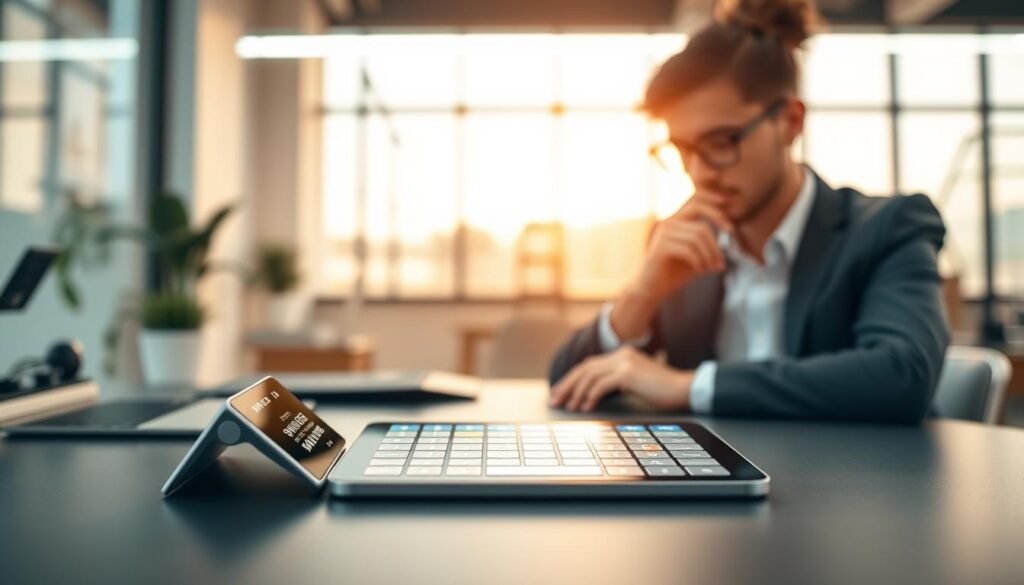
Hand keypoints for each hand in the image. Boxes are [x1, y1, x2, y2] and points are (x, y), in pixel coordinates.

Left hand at [549, 346, 693, 412]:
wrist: (684, 389)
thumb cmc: (662, 391)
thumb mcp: (635, 383)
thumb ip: (617, 382)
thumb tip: (592, 395)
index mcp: (621, 355)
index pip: (589, 365)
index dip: (572, 379)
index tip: (561, 393)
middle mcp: (620, 355)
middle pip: (584, 368)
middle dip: (567, 385)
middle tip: (556, 400)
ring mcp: (624, 362)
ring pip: (589, 376)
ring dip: (576, 393)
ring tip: (570, 407)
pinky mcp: (628, 373)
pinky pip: (601, 385)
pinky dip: (590, 396)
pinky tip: (587, 407)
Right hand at [632, 195, 732, 301]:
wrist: (652, 289)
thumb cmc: (674, 272)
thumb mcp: (696, 255)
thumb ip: (708, 242)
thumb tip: (729, 231)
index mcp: (676, 221)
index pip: (697, 204)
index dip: (715, 211)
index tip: (730, 228)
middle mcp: (669, 223)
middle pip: (702, 226)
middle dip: (715, 247)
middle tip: (721, 264)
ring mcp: (663, 233)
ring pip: (697, 239)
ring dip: (708, 258)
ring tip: (710, 270)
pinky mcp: (661, 246)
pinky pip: (688, 250)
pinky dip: (699, 262)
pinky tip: (700, 271)